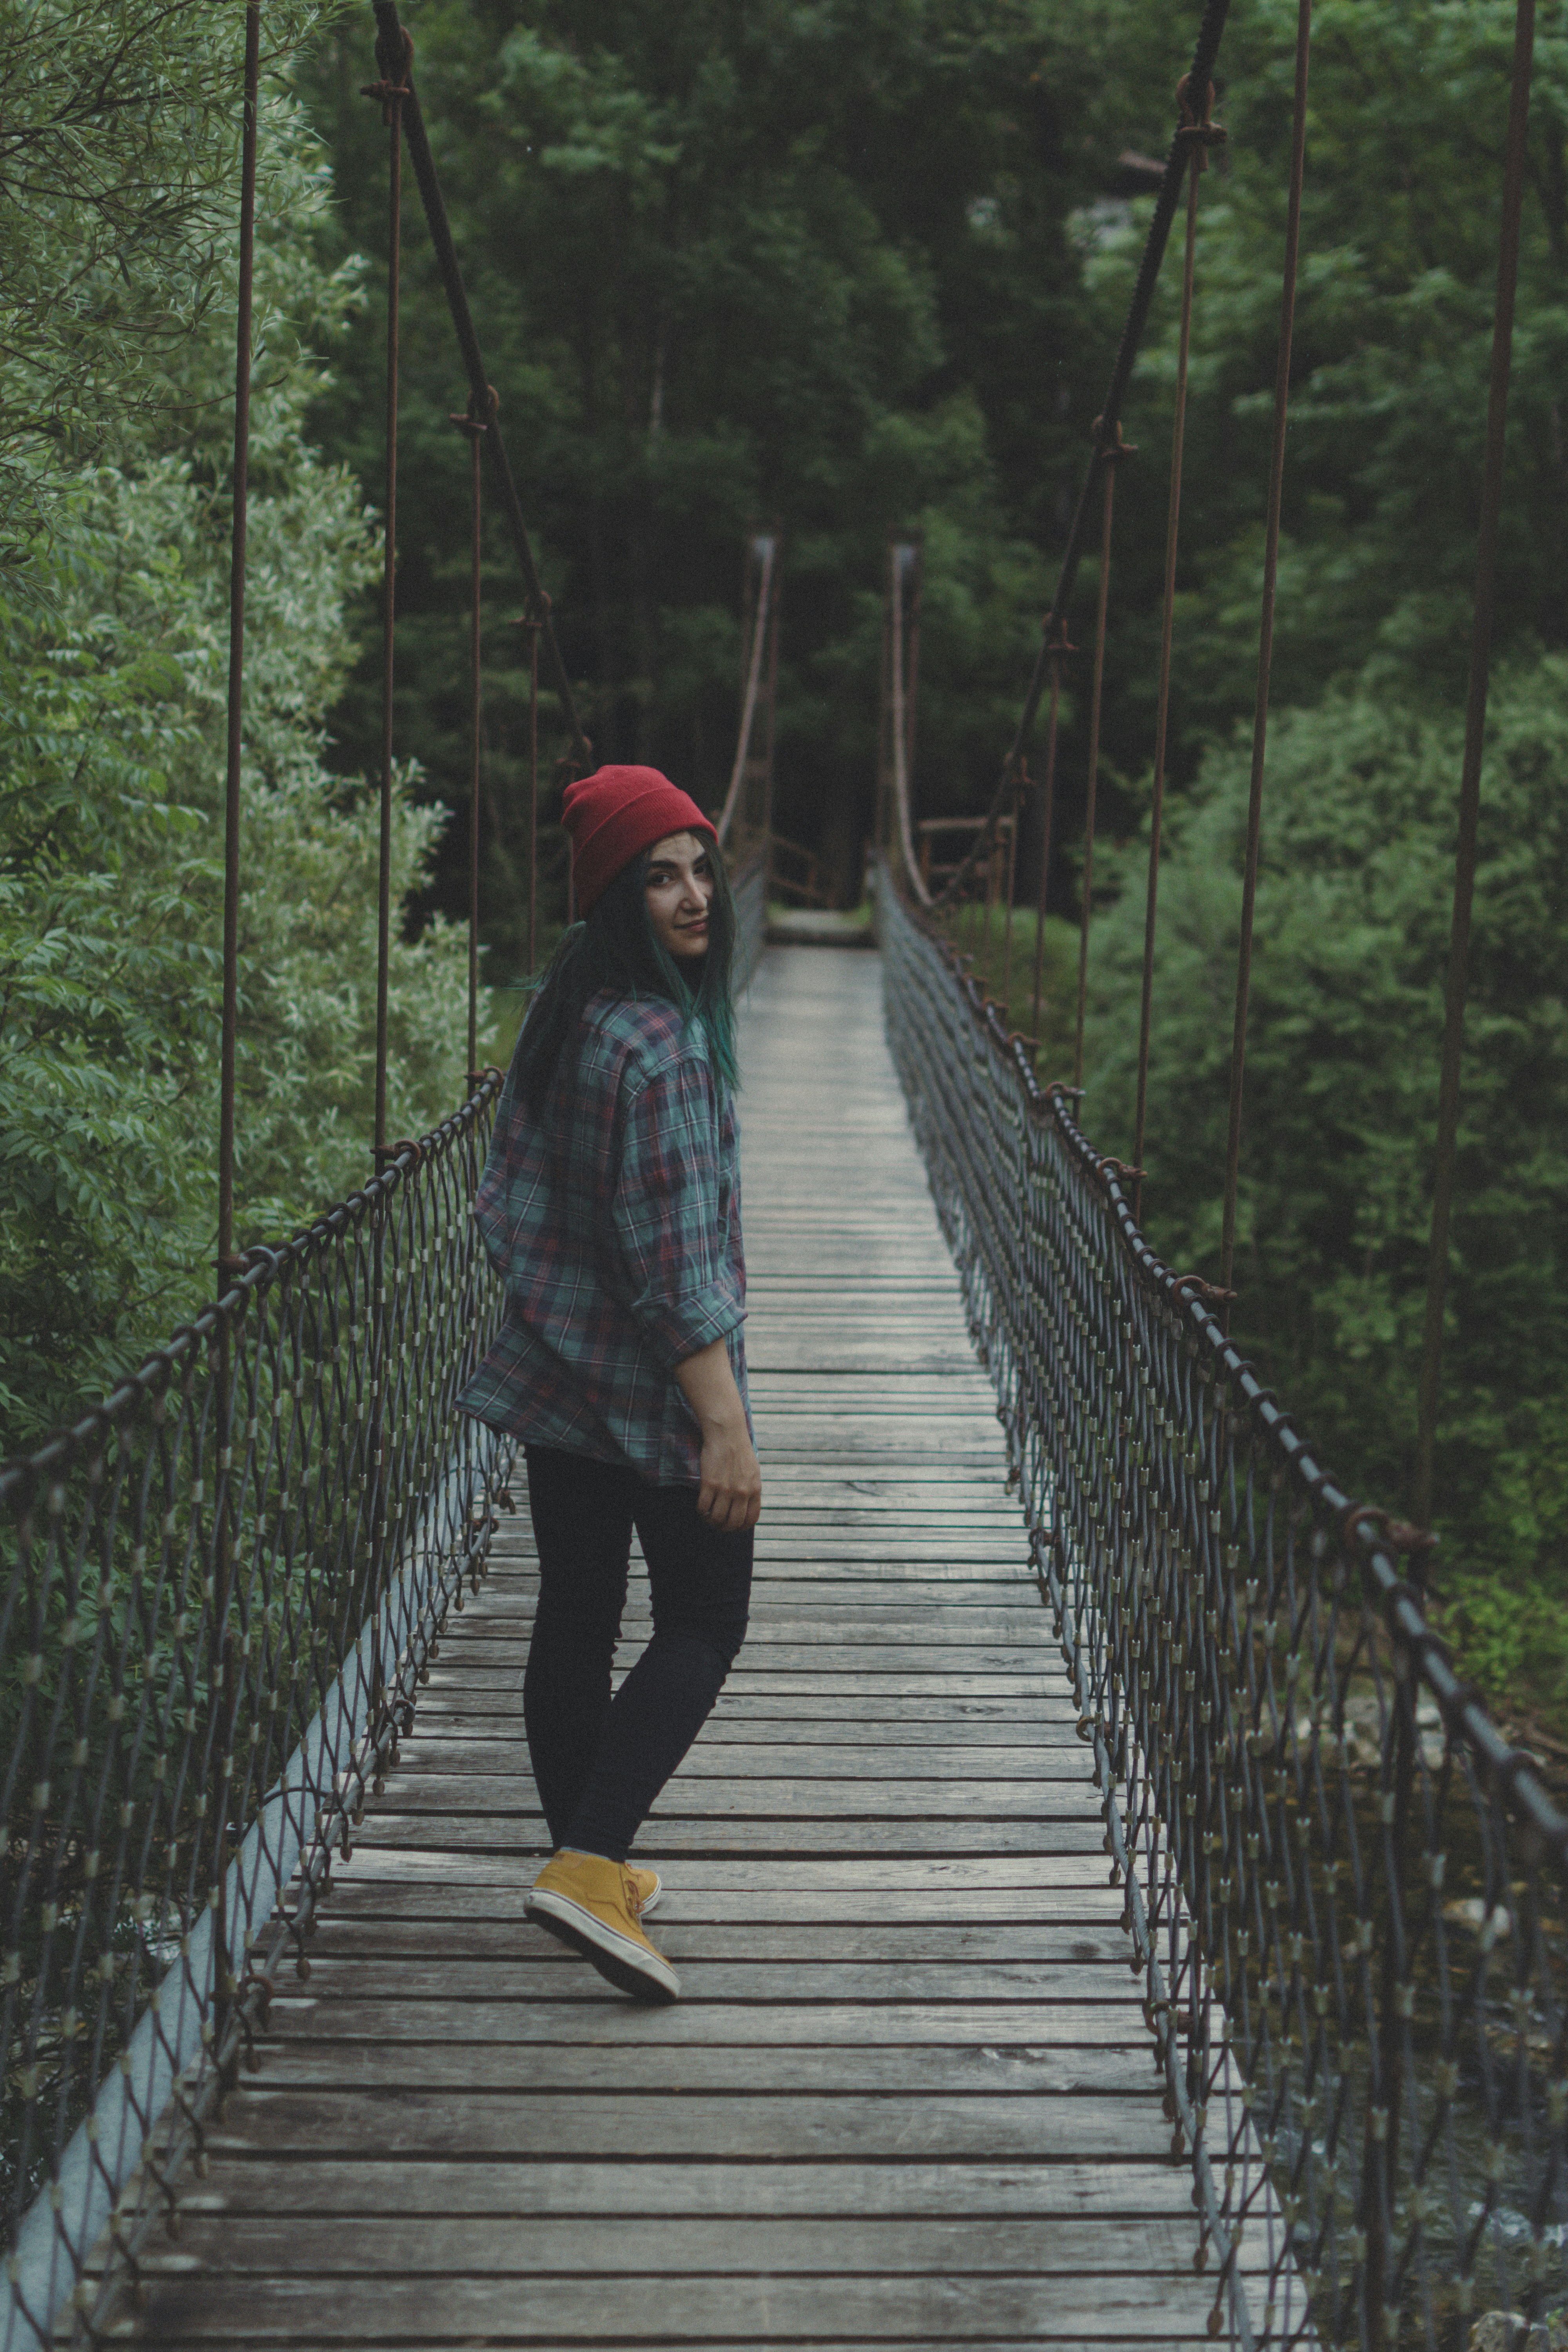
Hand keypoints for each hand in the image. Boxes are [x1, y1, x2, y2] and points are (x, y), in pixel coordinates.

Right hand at [674, 1336, 761, 1531]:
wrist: (727, 1432)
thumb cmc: (739, 1450)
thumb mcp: (752, 1471)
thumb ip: (750, 1489)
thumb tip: (744, 1507)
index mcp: (755, 1489)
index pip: (750, 1519)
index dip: (741, 1527)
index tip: (733, 1526)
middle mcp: (742, 1492)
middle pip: (733, 1523)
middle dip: (724, 1528)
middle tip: (717, 1523)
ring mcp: (726, 1489)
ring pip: (717, 1518)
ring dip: (711, 1521)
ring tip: (707, 1516)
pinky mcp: (710, 1483)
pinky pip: (703, 1507)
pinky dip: (701, 1511)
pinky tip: (701, 1507)